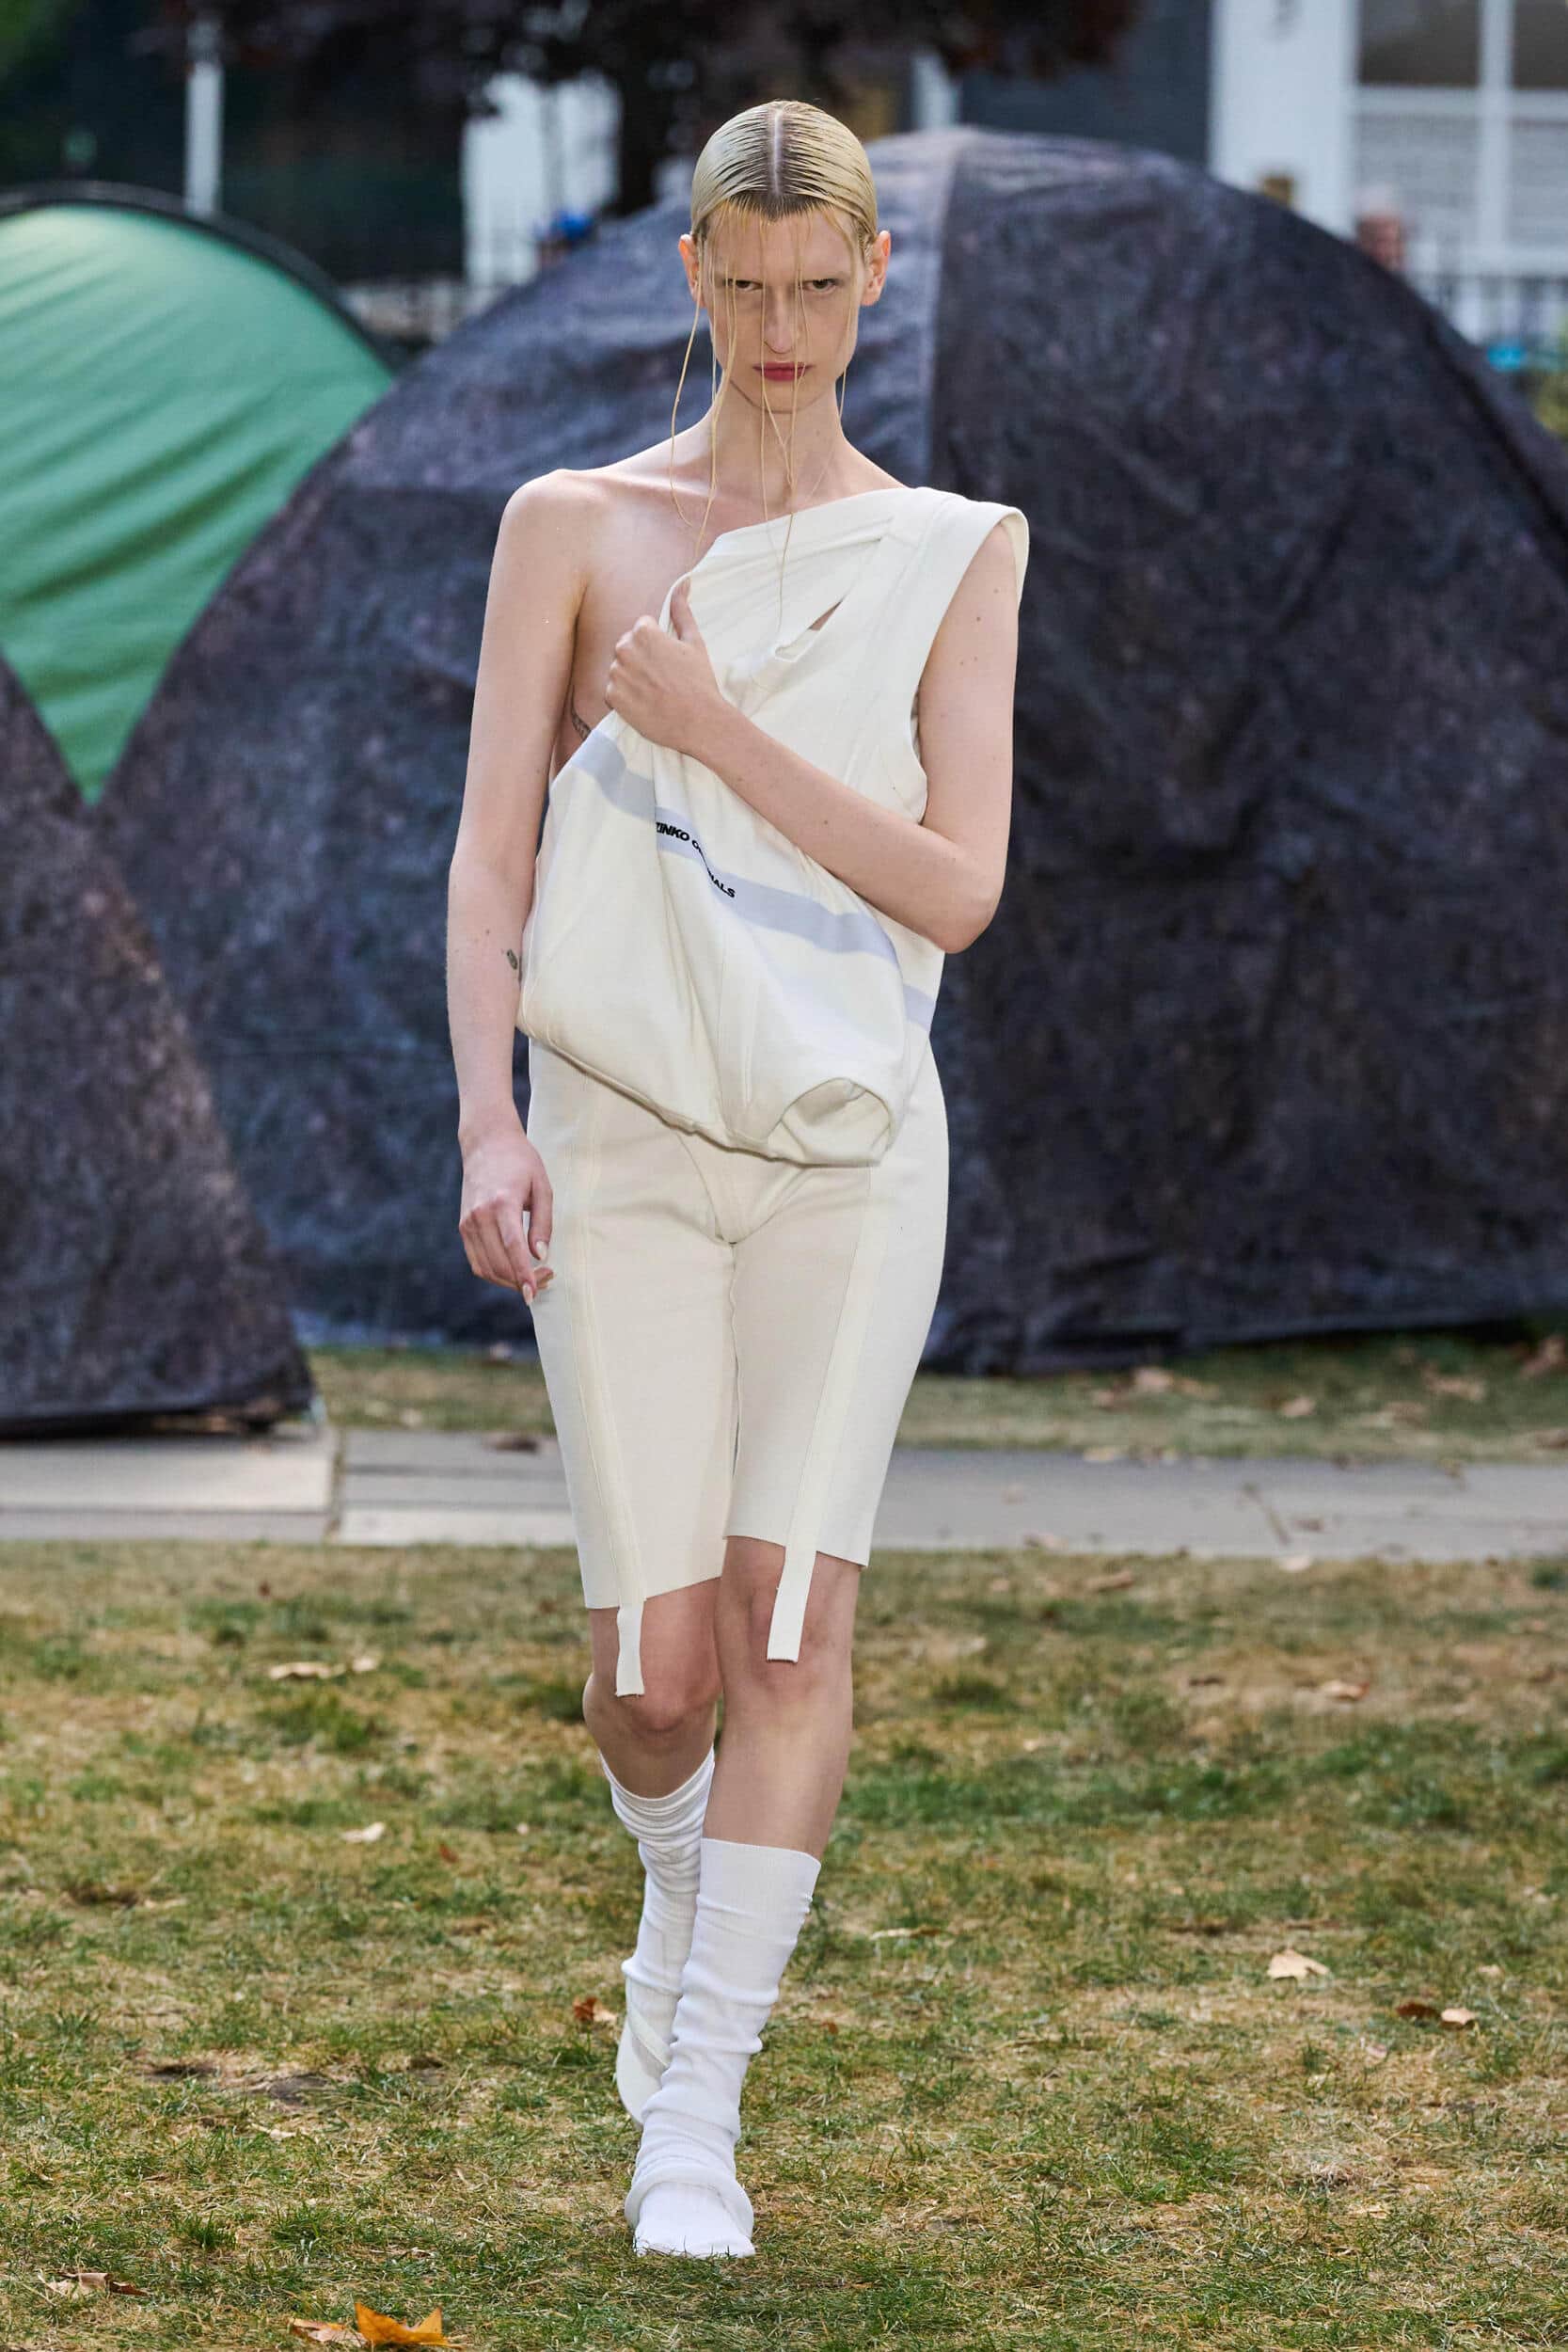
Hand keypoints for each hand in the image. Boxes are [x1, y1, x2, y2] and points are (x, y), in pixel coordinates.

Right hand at [458, 1119, 554, 1305]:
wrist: (486, 1143)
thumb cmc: (520, 1162)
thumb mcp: (542, 1187)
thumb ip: (543, 1223)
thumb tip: (540, 1255)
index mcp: (501, 1203)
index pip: (512, 1248)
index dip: (524, 1274)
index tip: (533, 1293)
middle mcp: (479, 1216)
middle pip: (499, 1264)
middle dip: (522, 1280)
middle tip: (547, 1279)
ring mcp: (467, 1223)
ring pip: (486, 1268)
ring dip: (509, 1281)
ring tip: (532, 1279)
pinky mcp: (463, 1226)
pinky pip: (477, 1261)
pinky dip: (494, 1273)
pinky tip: (513, 1271)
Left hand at [603, 577, 723, 755]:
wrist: (698, 722)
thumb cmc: (699, 681)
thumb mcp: (694, 641)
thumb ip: (682, 610)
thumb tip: (683, 582)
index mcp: (642, 632)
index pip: (641, 629)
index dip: (657, 645)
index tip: (669, 661)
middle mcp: (624, 650)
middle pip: (627, 647)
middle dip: (641, 658)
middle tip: (662, 677)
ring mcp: (615, 674)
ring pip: (619, 668)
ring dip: (631, 677)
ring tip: (654, 690)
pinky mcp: (611, 697)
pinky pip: (612, 691)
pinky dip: (625, 697)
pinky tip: (644, 702)